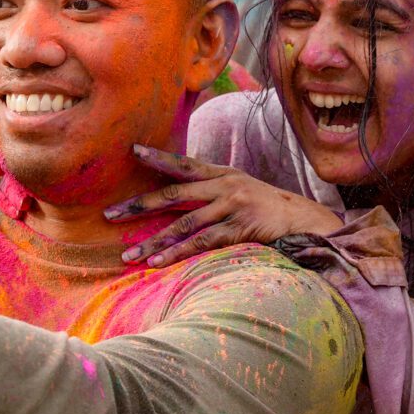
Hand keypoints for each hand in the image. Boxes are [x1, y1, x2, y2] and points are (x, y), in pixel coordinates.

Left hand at [102, 145, 341, 266]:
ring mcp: (232, 206)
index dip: (158, 157)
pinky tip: (159, 262)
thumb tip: (181, 189)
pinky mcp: (240, 228)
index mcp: (222, 173)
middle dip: (139, 205)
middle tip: (110, 214)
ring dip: (154, 241)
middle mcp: (225, 186)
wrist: (303, 219)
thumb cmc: (266, 206)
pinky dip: (178, 253)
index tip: (132, 150)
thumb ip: (212, 187)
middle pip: (174, 193)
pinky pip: (202, 243)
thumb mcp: (240, 187)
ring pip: (184, 224)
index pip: (183, 162)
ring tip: (130, 255)